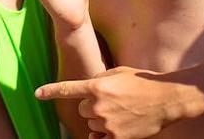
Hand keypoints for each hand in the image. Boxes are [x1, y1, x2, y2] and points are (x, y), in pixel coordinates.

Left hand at [36, 66, 194, 138]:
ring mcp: (108, 124)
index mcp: (98, 86)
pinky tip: (113, 127)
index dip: (51, 92)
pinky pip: (100, 138)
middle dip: (91, 105)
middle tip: (110, 101)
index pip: (68, 89)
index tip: (38, 94)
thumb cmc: (141, 82)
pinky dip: (103, 134)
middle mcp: (99, 106)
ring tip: (119, 111)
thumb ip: (98, 80)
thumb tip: (86, 90)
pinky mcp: (118, 138)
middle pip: (82, 109)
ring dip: (100, 119)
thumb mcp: (117, 72)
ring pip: (92, 123)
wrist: (166, 100)